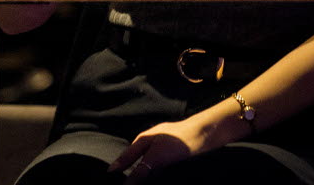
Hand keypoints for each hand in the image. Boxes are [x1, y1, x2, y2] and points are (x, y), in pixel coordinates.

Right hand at [108, 114, 222, 179]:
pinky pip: (158, 164)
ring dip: (142, 172)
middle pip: (135, 159)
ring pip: (147, 162)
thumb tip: (126, 183)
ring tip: (136, 181)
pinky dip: (153, 172)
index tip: (109, 175)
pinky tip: (155, 177)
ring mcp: (162, 147)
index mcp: (142, 140)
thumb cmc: (179, 141)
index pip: (125, 157)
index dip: (117, 166)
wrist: (204, 134)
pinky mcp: (173, 153)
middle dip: (127, 170)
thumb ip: (140, 170)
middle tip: (120, 180)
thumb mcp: (156, 157)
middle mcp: (150, 142)